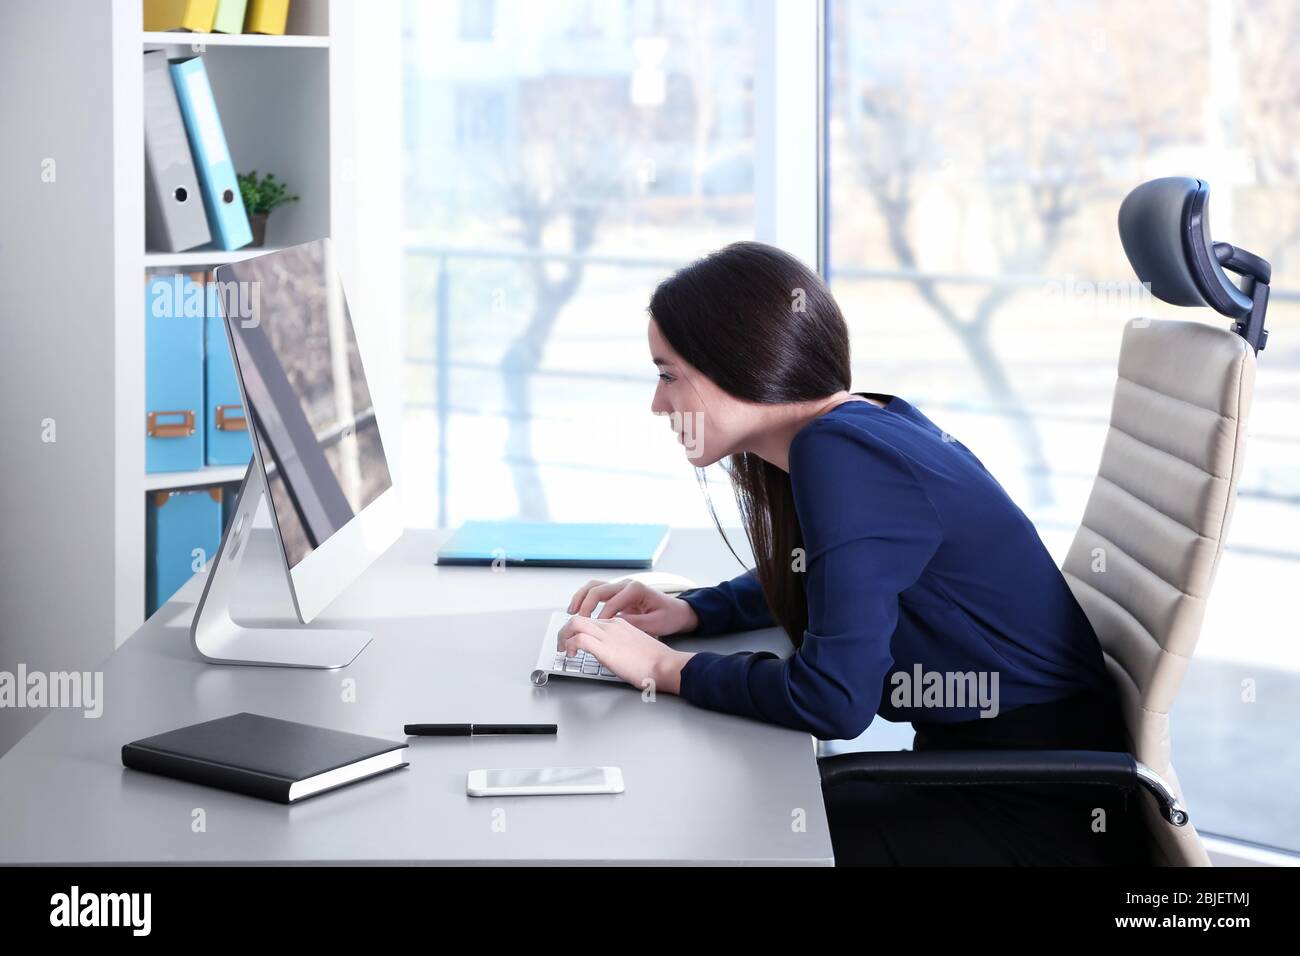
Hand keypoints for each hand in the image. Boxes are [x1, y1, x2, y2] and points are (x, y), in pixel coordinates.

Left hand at [558, 616, 693, 694]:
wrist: (666, 665)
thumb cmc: (656, 661)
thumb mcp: (635, 647)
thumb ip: (622, 645)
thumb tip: (613, 655)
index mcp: (620, 624)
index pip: (591, 620)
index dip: (578, 629)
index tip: (574, 640)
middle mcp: (612, 625)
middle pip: (579, 617)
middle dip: (565, 630)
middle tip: (563, 644)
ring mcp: (608, 635)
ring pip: (575, 623)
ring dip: (563, 636)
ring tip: (563, 649)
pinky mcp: (605, 648)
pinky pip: (578, 639)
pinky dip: (569, 645)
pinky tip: (571, 654)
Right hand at [565, 579, 698, 636]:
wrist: (678, 612)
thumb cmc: (669, 617)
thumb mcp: (655, 624)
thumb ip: (634, 624)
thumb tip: (613, 626)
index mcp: (636, 589)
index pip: (612, 602)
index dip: (601, 617)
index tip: (594, 630)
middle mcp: (627, 584)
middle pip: (598, 589)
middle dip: (585, 605)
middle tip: (577, 621)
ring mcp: (621, 587)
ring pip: (594, 586)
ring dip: (581, 598)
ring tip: (571, 612)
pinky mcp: (618, 594)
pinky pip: (597, 592)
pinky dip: (585, 599)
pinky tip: (578, 610)